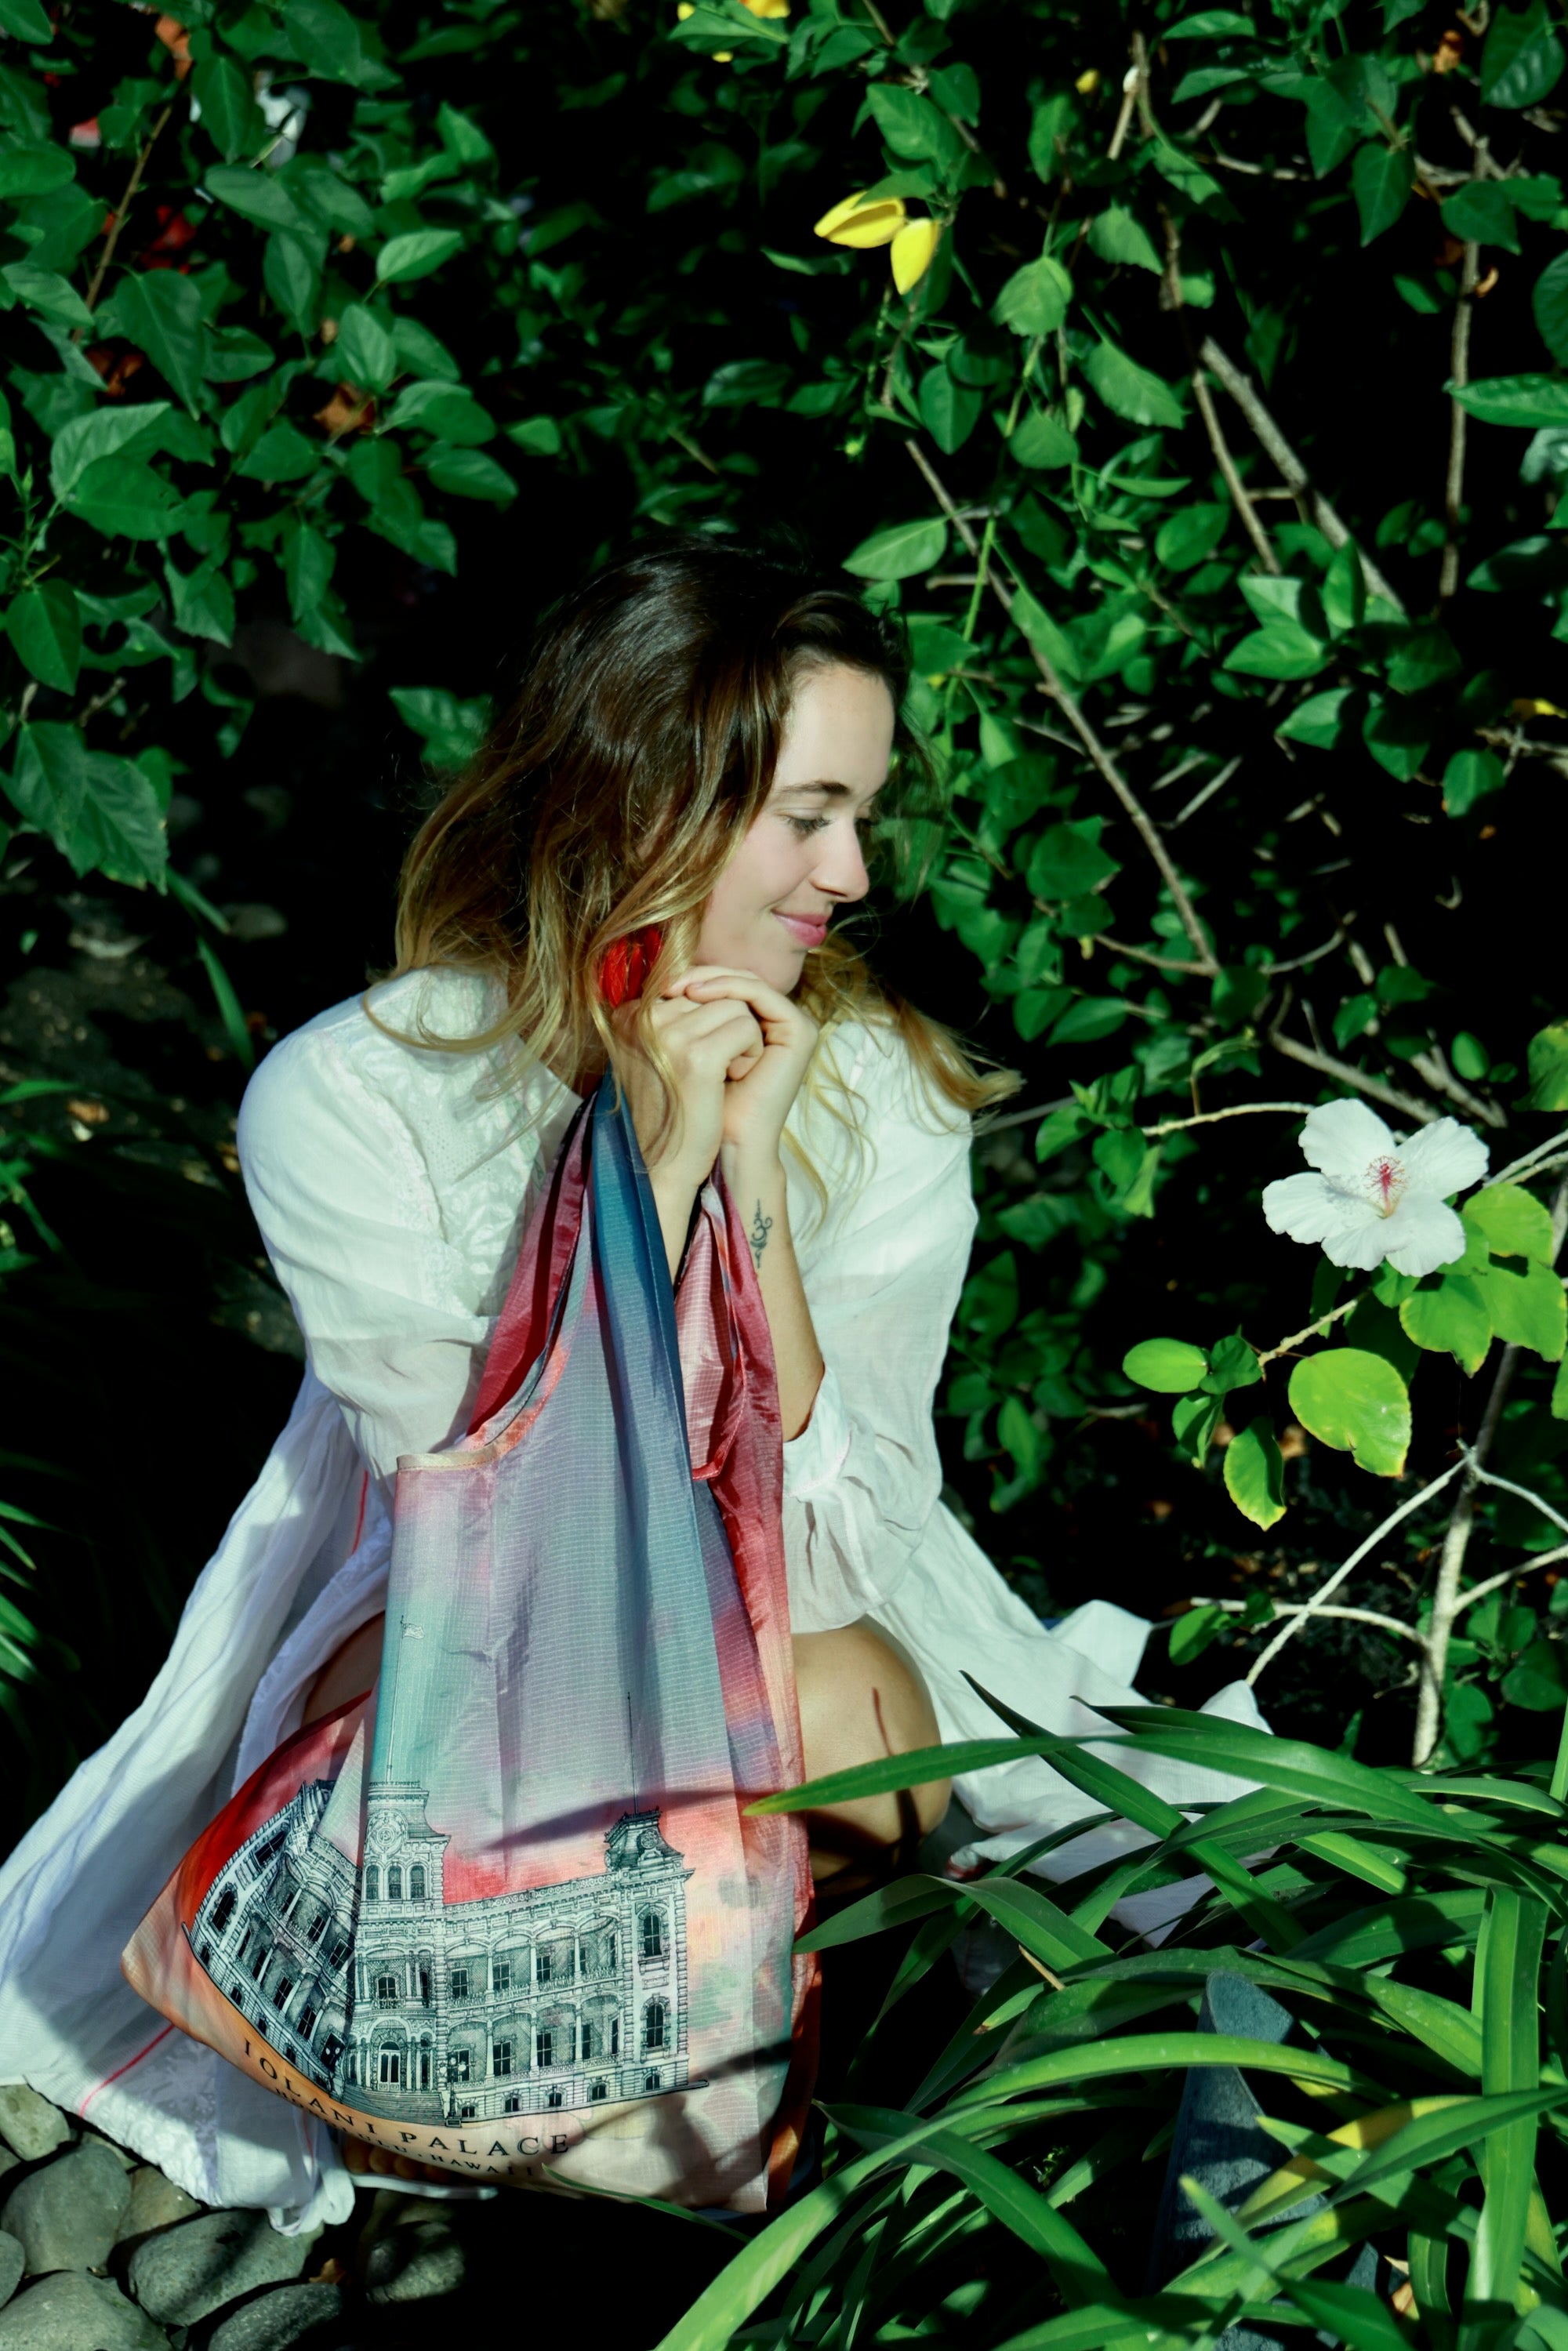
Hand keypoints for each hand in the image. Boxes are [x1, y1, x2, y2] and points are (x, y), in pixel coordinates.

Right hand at [607, 984, 764, 1197]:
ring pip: (736, 1007)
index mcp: (629, 1014)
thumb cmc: (665, 1109)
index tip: (700, 1056)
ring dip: (743, 1040)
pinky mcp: (698, 1057)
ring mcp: (670, 1035)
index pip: (689, 984)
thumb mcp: (655, 1053)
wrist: (660, 1163)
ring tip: (723, 1074)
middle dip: (727, 1025)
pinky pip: (747, 1028)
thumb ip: (670, 1017)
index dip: (708, 1018)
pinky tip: (733, 1079)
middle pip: (714, 992)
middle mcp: (644, 1017)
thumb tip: (703, 983)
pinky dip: (750, 1054)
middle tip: (714, 1068)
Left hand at [670, 965, 818, 1174]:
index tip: (656, 984)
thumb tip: (653, 981)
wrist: (729, 1141)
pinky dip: (727, 988)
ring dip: (709, 979)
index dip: (692, 980)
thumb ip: (682, 1017)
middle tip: (665, 981)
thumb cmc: (703, 1106)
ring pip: (745, 981)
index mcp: (756, 1025)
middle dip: (699, 976)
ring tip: (679, 987)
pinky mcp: (798, 1030)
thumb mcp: (686, 1052)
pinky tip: (696, 994)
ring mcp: (790, 1025)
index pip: (725, 985)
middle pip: (736, 979)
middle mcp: (776, 1022)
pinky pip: (758, 993)